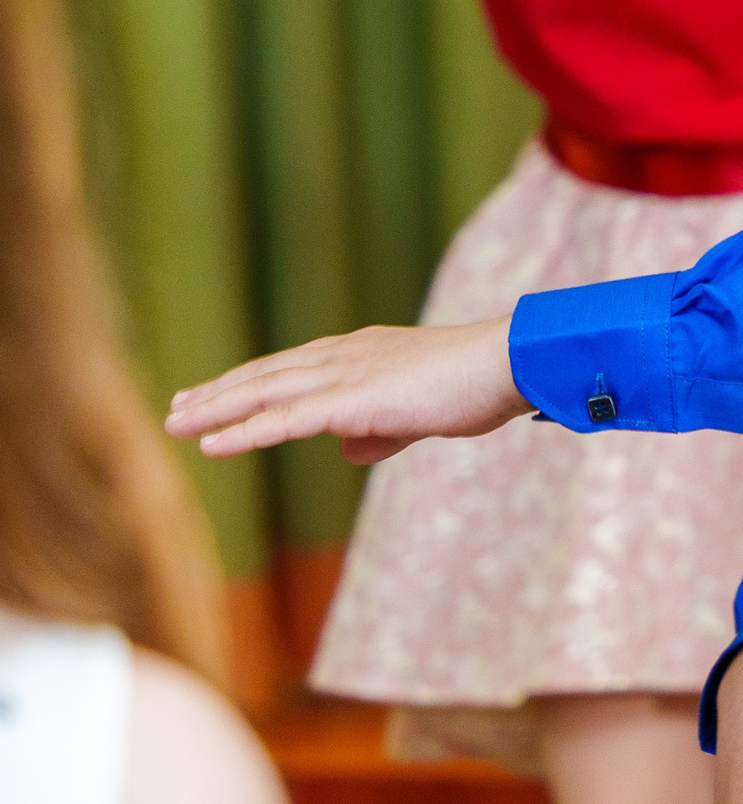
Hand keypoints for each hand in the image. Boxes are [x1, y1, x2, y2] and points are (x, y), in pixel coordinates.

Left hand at [165, 316, 525, 463]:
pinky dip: (244, 432)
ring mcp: (343, 375)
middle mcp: (343, 356)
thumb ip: (382, 430)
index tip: (217, 392)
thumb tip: (347, 450)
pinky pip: (283, 421)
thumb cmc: (478, 384)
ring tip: (177, 421)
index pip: (293, 367)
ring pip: (263, 393)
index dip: (252, 381)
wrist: (504, 365)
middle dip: (220, 391)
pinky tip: (212, 443)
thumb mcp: (422, 412)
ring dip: (216, 408)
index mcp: (362, 353)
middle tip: (179, 405)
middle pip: (266, 374)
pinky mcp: (349, 401)